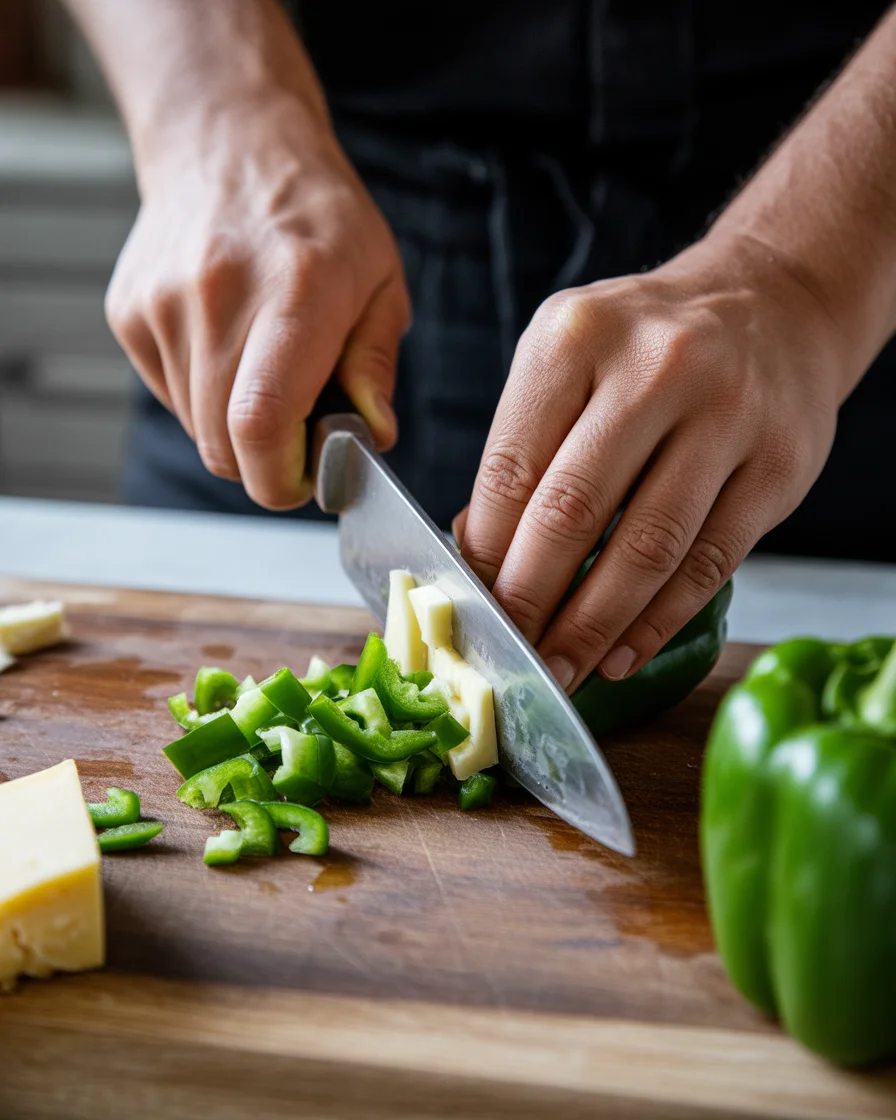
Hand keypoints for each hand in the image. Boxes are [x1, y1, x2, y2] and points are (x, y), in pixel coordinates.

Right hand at [106, 84, 408, 508]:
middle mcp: (217, 295)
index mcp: (295, 290)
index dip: (281, 478)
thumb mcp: (380, 281)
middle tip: (300, 437)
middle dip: (266, 464)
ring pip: (197, 429)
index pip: (261, 422)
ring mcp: (162, 303)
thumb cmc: (318, 216)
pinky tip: (229, 349)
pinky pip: (172, 397)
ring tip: (265, 373)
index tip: (307, 481)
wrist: (231, 146)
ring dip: (236, 429)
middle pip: (223, 444)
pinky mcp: (129, 312)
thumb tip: (373, 435)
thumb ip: (374, 366)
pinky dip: (205, 398)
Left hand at [456, 235, 848, 690]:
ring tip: (560, 668)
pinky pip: (709, 563)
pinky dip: (658, 621)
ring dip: (593, 626)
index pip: (512, 467)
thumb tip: (479, 553)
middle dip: (530, 598)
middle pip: (573, 511)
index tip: (471, 603)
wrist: (772, 305)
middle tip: (509, 650)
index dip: (485, 552)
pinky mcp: (779, 466)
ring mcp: (727, 415)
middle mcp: (655, 367)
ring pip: (647, 548)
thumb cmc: (647, 346)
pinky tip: (623, 652)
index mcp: (577, 336)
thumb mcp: (568, 357)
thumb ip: (524, 446)